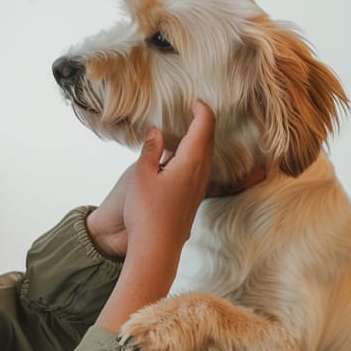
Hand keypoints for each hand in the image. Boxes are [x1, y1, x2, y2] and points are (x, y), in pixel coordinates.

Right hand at [123, 101, 214, 257]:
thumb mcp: (141, 176)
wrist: (156, 250)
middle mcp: (201, 174)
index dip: (202, 110)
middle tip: (193, 109)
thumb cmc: (146, 213)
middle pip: (208, 140)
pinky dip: (193, 156)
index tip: (195, 100)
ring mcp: (199, 188)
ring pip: (205, 156)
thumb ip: (150, 150)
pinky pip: (199, 169)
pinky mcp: (193, 199)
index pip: (204, 127)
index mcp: (190, 162)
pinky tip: (177, 160)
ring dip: (198, 140)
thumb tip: (156, 132)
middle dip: (203, 122)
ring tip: (184, 131)